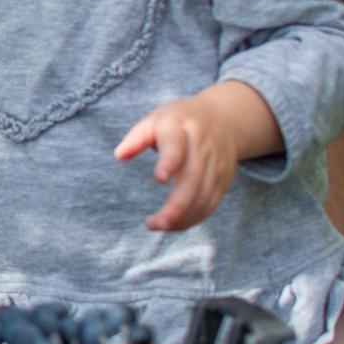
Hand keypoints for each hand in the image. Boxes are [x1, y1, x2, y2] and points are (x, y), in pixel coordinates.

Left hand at [115, 81, 278, 231]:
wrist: (224, 118)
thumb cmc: (178, 120)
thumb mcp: (155, 120)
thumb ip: (137, 138)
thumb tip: (119, 155)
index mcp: (180, 127)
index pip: (176, 145)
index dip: (170, 162)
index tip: (158, 179)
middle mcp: (202, 146)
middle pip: (193, 178)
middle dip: (176, 205)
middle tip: (155, 223)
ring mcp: (217, 164)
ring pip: (205, 195)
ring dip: (184, 217)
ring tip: (159, 226)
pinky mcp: (224, 179)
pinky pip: (212, 203)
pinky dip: (194, 217)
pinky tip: (175, 224)